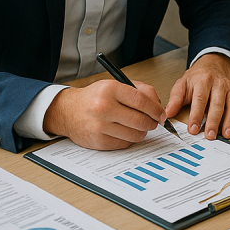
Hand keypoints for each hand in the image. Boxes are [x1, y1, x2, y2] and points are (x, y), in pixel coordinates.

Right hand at [44, 79, 164, 149]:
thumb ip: (140, 91)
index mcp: (110, 90)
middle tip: (153, 122)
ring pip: (135, 135)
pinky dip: (129, 139)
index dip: (156, 110)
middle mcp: (104, 108)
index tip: (161, 114)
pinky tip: (124, 131)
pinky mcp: (98, 141)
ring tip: (138, 126)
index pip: (142, 101)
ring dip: (142, 132)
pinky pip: (124, 144)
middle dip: (152, 123)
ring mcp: (100, 126)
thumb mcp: (116, 85)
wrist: (68, 111)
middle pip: (140, 120)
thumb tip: (159, 106)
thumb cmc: (95, 98)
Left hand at [164, 54, 229, 140]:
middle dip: (213, 121)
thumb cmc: (197, 77)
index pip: (200, 99)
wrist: (213, 64)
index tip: (193, 129)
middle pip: (217, 104)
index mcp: (203, 81)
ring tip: (227, 134)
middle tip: (210, 135)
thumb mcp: (182, 84)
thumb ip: (175, 99)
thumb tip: (167, 113)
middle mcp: (218, 84)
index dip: (196, 115)